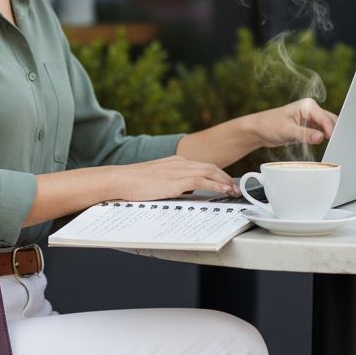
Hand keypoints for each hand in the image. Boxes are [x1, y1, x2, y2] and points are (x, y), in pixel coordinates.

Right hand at [108, 155, 236, 201]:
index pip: (202, 165)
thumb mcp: (155, 180)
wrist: (120, 179)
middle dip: (226, 177)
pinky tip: (224, 191)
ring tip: (234, 191)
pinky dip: (217, 186)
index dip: (217, 173)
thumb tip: (182, 192)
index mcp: (175, 161)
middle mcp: (180, 162)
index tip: (225, 181)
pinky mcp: (177, 180)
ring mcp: (179, 170)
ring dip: (226, 181)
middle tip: (235, 187)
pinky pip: (203, 181)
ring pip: (211, 172)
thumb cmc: (133, 183)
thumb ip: (170, 183)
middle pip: (211, 167)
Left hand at [255, 98, 337, 148]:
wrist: (258, 130)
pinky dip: (321, 138)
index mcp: (308, 105)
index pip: (325, 118)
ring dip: (327, 135)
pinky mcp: (308, 126)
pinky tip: (319, 144)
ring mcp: (310, 118)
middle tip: (333, 146)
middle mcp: (311, 109)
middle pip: (330, 121)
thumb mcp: (287, 131)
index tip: (333, 142)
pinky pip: (320, 132)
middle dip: (332, 132)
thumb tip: (320, 137)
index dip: (330, 130)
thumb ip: (305, 134)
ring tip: (328, 146)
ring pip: (326, 127)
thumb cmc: (268, 125)